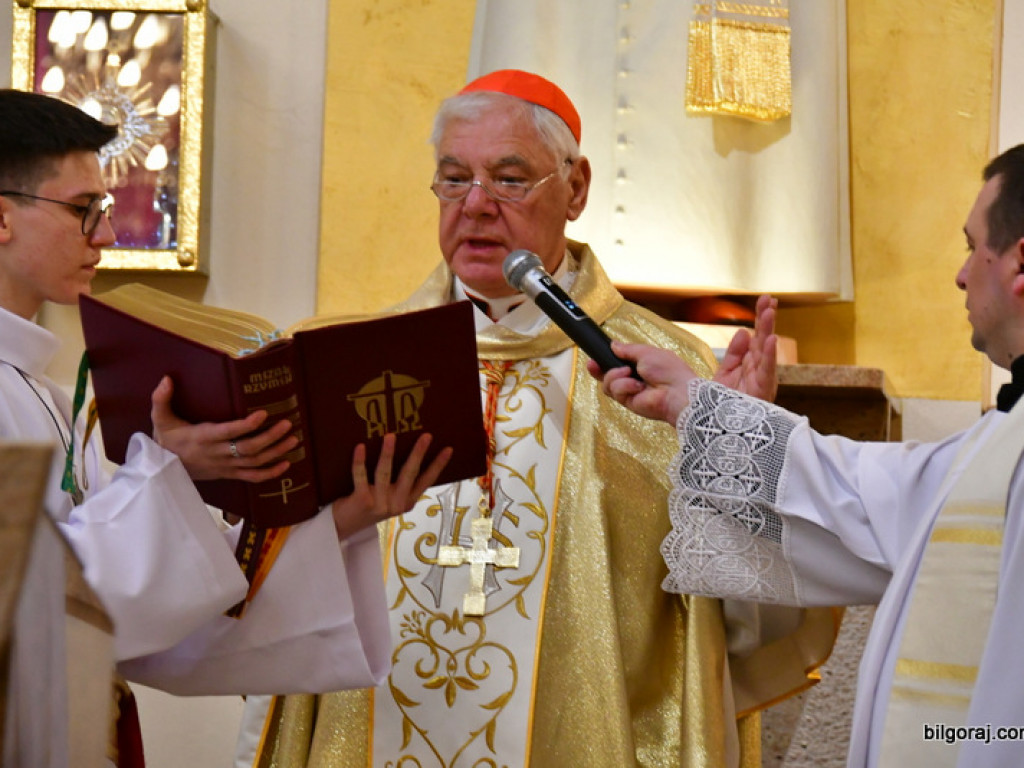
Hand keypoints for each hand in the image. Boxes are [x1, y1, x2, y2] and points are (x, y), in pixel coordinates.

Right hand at [150, 376, 298, 481]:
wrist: (162, 471)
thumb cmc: (166, 440)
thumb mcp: (160, 420)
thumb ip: (161, 399)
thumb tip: (166, 379)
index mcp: (202, 438)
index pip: (227, 432)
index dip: (246, 425)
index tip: (263, 414)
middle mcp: (216, 454)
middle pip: (247, 449)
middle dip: (270, 437)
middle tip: (287, 424)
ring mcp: (225, 467)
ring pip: (254, 462)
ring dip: (275, 452)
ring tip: (293, 440)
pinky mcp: (229, 474)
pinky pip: (252, 477)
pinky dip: (270, 473)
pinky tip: (286, 464)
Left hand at [331, 433, 452, 539]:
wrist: (343, 527)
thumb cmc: (367, 505)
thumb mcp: (388, 498)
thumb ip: (397, 483)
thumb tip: (404, 448)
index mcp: (406, 501)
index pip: (426, 481)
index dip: (438, 465)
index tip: (448, 449)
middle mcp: (396, 504)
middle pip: (409, 474)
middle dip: (418, 454)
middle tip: (426, 435)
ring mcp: (379, 504)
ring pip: (384, 473)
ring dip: (388, 453)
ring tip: (391, 436)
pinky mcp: (362, 501)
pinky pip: (361, 477)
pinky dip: (360, 461)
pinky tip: (360, 447)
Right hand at [587, 342, 698, 424]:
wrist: (677, 392)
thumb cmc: (668, 370)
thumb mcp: (646, 352)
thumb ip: (628, 349)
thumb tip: (614, 345)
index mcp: (640, 365)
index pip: (617, 362)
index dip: (604, 360)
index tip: (595, 356)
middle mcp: (633, 378)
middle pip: (607, 375)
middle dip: (599, 370)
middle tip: (593, 365)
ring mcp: (630, 391)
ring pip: (608, 383)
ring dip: (616, 376)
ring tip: (630, 374)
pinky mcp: (628, 402)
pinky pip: (615, 391)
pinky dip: (624, 386)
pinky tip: (637, 387)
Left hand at [714, 294, 777, 401]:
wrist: (719, 433)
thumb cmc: (723, 407)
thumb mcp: (725, 375)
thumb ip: (735, 354)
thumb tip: (744, 331)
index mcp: (749, 366)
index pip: (756, 338)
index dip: (760, 320)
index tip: (765, 300)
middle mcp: (758, 372)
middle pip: (763, 341)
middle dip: (766, 320)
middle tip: (769, 299)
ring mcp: (761, 381)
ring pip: (766, 352)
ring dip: (768, 331)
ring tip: (770, 311)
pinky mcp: (761, 393)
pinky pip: (766, 372)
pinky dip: (768, 356)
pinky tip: (769, 340)